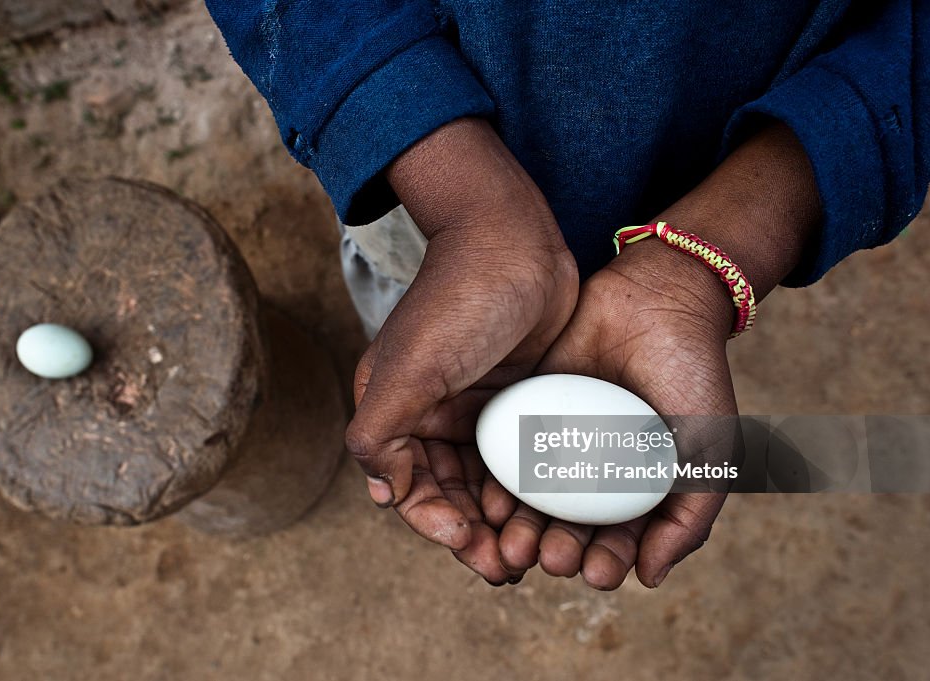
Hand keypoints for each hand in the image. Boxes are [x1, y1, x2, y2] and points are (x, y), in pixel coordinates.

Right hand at [346, 118, 578, 582]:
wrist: (512, 239)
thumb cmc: (457, 299)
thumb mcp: (409, 368)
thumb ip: (378, 433)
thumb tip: (383, 495)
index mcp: (394, 412)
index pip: (409, 490)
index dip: (438, 526)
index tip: (474, 549)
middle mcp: (429, 417)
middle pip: (449, 495)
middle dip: (474, 535)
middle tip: (509, 566)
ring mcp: (474, 410)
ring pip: (486, 484)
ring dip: (503, 519)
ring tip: (534, 550)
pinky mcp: (515, 401)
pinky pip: (518, 458)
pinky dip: (527, 488)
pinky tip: (552, 511)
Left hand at [492, 122, 822, 587]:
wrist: (657, 300)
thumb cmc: (692, 375)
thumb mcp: (709, 449)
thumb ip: (689, 516)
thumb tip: (650, 580)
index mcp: (638, 486)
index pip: (619, 539)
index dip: (608, 560)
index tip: (597, 573)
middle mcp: (595, 471)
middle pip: (570, 526)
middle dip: (559, 550)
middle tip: (550, 560)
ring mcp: (560, 443)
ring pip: (534, 499)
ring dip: (523, 528)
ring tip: (514, 545)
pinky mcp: (527, 413)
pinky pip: (508, 455)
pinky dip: (500, 483)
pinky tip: (493, 501)